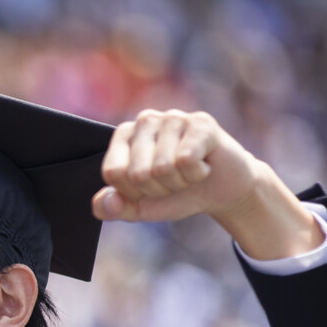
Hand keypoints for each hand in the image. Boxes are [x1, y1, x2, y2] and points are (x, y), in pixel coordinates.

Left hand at [93, 109, 323, 260]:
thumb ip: (113, 208)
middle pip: (138, 173)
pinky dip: (197, 174)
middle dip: (159, 189)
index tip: (149, 188)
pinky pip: (186, 160)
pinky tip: (204, 164)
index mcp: (124, 136)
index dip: (133, 192)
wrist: (221, 190)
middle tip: (174, 181)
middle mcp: (145, 120)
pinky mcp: (200, 122)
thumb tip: (105, 202)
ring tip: (189, 172)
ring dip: (180, 182)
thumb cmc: (177, 193)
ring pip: (163, 168)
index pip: (113, 173)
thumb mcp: (140, 207)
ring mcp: (173, 117)